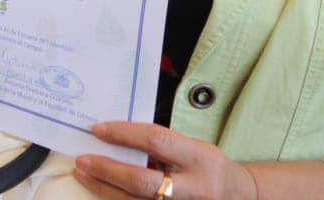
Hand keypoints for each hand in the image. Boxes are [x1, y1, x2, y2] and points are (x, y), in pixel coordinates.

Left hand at [73, 122, 257, 199]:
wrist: (240, 198)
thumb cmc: (209, 167)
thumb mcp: (194, 148)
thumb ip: (161, 144)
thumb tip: (117, 137)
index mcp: (199, 158)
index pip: (155, 141)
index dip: (123, 134)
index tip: (98, 130)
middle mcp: (194, 188)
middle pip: (141, 181)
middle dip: (107, 170)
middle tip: (83, 160)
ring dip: (103, 188)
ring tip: (83, 174)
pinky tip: (101, 190)